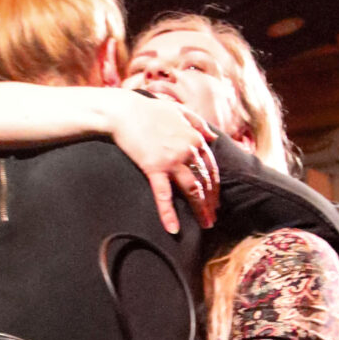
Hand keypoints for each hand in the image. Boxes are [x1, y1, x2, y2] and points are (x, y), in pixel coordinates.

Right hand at [110, 93, 216, 234]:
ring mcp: (172, 160)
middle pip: (205, 181)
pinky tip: (173, 229)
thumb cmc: (149, 110)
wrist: (123, 111)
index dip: (215, 186)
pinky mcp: (154, 168)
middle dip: (211, 202)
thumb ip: (198, 123)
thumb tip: (212, 138)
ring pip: (193, 190)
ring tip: (206, 224)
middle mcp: (188, 150)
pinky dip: (168, 214)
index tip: (216, 199)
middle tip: (213, 218)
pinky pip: (164, 195)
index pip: (211, 167)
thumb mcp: (179, 110)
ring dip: (201, 210)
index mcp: (195, 138)